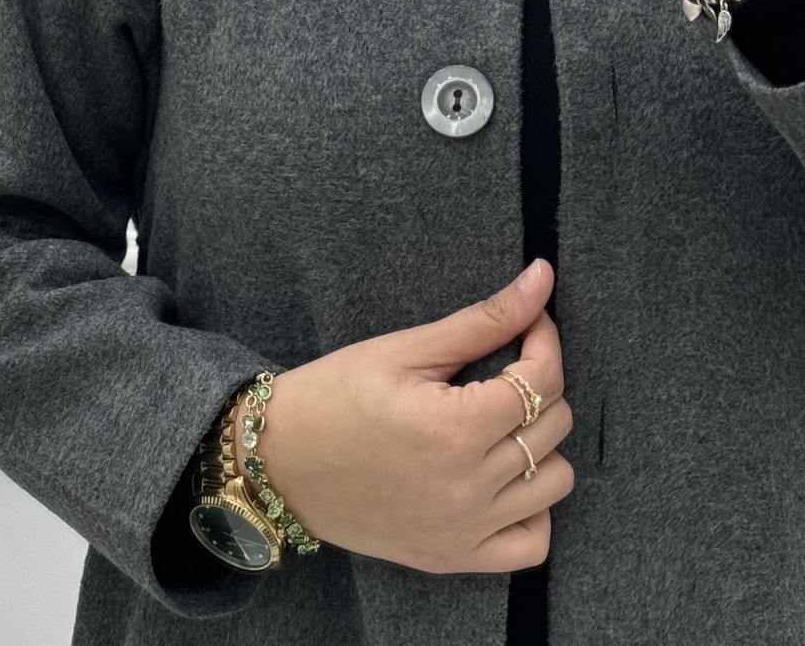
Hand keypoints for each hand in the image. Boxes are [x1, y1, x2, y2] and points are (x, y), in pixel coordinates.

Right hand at [235, 259, 574, 573]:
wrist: (280, 461)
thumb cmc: (334, 394)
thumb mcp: (404, 349)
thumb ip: (483, 319)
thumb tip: (542, 277)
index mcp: (454, 429)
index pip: (542, 380)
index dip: (544, 340)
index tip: (528, 323)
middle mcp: (467, 488)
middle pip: (553, 427)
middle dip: (539, 383)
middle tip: (500, 365)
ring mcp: (464, 531)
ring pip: (555, 481)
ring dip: (539, 442)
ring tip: (498, 420)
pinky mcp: (454, 558)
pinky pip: (532, 542)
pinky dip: (532, 507)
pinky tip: (501, 475)